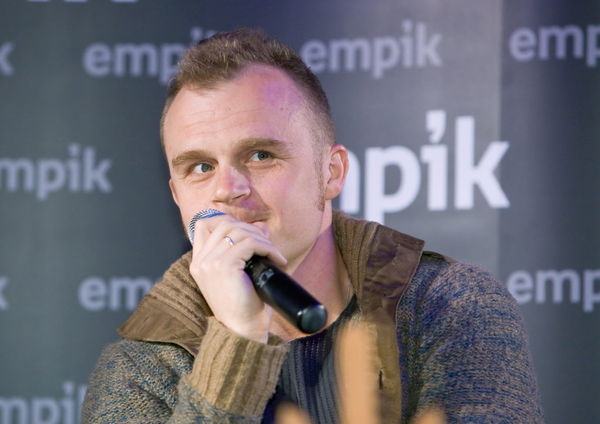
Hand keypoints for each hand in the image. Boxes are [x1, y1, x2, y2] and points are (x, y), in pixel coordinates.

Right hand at [188, 214, 286, 342]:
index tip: (248, 232)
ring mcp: (210, 262)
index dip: (228, 221)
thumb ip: (244, 250)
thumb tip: (261, 226)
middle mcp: (201, 261)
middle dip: (250, 229)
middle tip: (267, 245)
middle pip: (224, 224)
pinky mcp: (225, 266)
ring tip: (273, 253)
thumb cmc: (244, 306)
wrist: (243, 332)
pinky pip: (250, 243)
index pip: (203, 224)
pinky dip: (268, 247)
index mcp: (199, 263)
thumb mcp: (240, 274)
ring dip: (261, 238)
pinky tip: (277, 260)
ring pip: (238, 231)